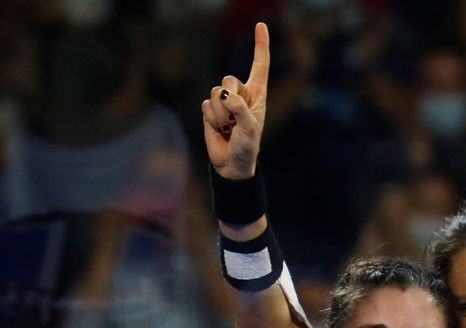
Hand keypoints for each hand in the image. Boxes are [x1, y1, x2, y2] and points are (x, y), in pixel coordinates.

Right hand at [201, 23, 270, 179]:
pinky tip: (219, 130)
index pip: (260, 64)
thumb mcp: (250, 127)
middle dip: (229, 98)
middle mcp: (240, 94)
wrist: (231, 164)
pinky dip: (212, 119)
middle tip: (235, 119)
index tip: (260, 25)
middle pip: (228, 78)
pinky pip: (206, 105)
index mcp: (257, 94)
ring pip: (215, 92)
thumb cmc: (247, 146)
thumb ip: (239, 108)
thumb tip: (223, 94)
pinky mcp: (210, 110)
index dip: (260, 45)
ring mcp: (224, 101)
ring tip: (228, 128)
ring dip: (220, 114)